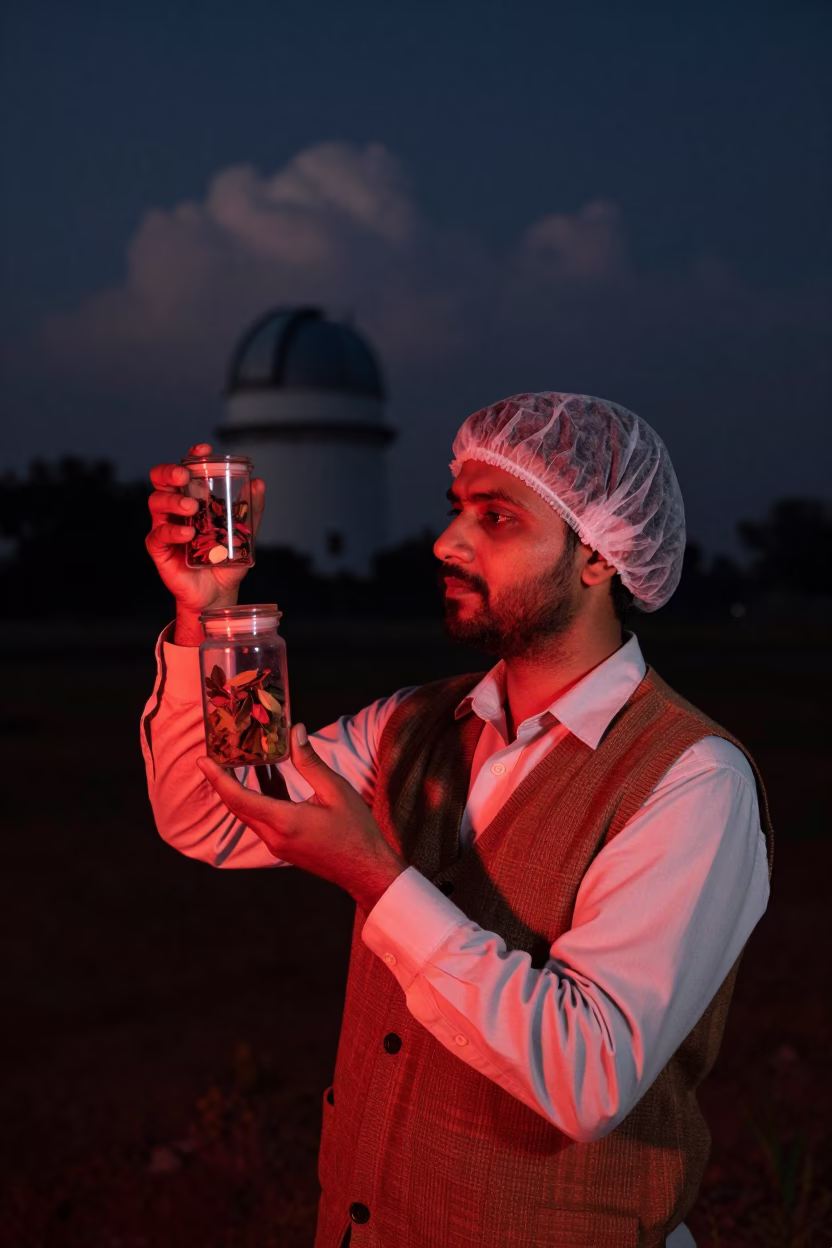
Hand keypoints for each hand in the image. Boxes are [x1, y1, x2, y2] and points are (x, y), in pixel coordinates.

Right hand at [145, 441, 265, 613]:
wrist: (218, 593)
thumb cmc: (226, 560)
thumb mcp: (244, 535)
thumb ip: (251, 512)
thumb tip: (259, 484)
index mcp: (192, 499)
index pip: (185, 471)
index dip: (191, 457)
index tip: (203, 450)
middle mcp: (175, 509)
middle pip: (160, 480)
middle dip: (169, 471)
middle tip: (184, 475)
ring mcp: (165, 527)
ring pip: (156, 502)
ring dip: (173, 500)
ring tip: (192, 507)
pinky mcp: (159, 549)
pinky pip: (159, 534)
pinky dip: (173, 531)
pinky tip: (188, 534)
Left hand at [195, 724, 408, 912]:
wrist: (366, 870)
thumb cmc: (356, 830)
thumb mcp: (336, 790)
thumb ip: (310, 762)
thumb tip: (295, 732)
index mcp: (285, 821)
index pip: (239, 798)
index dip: (218, 778)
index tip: (202, 760)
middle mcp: (274, 836)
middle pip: (238, 806)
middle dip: (222, 781)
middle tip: (214, 755)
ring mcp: (278, 845)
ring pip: (250, 813)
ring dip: (242, 789)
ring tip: (238, 761)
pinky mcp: (284, 847)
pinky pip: (263, 820)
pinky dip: (260, 799)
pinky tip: (268, 778)